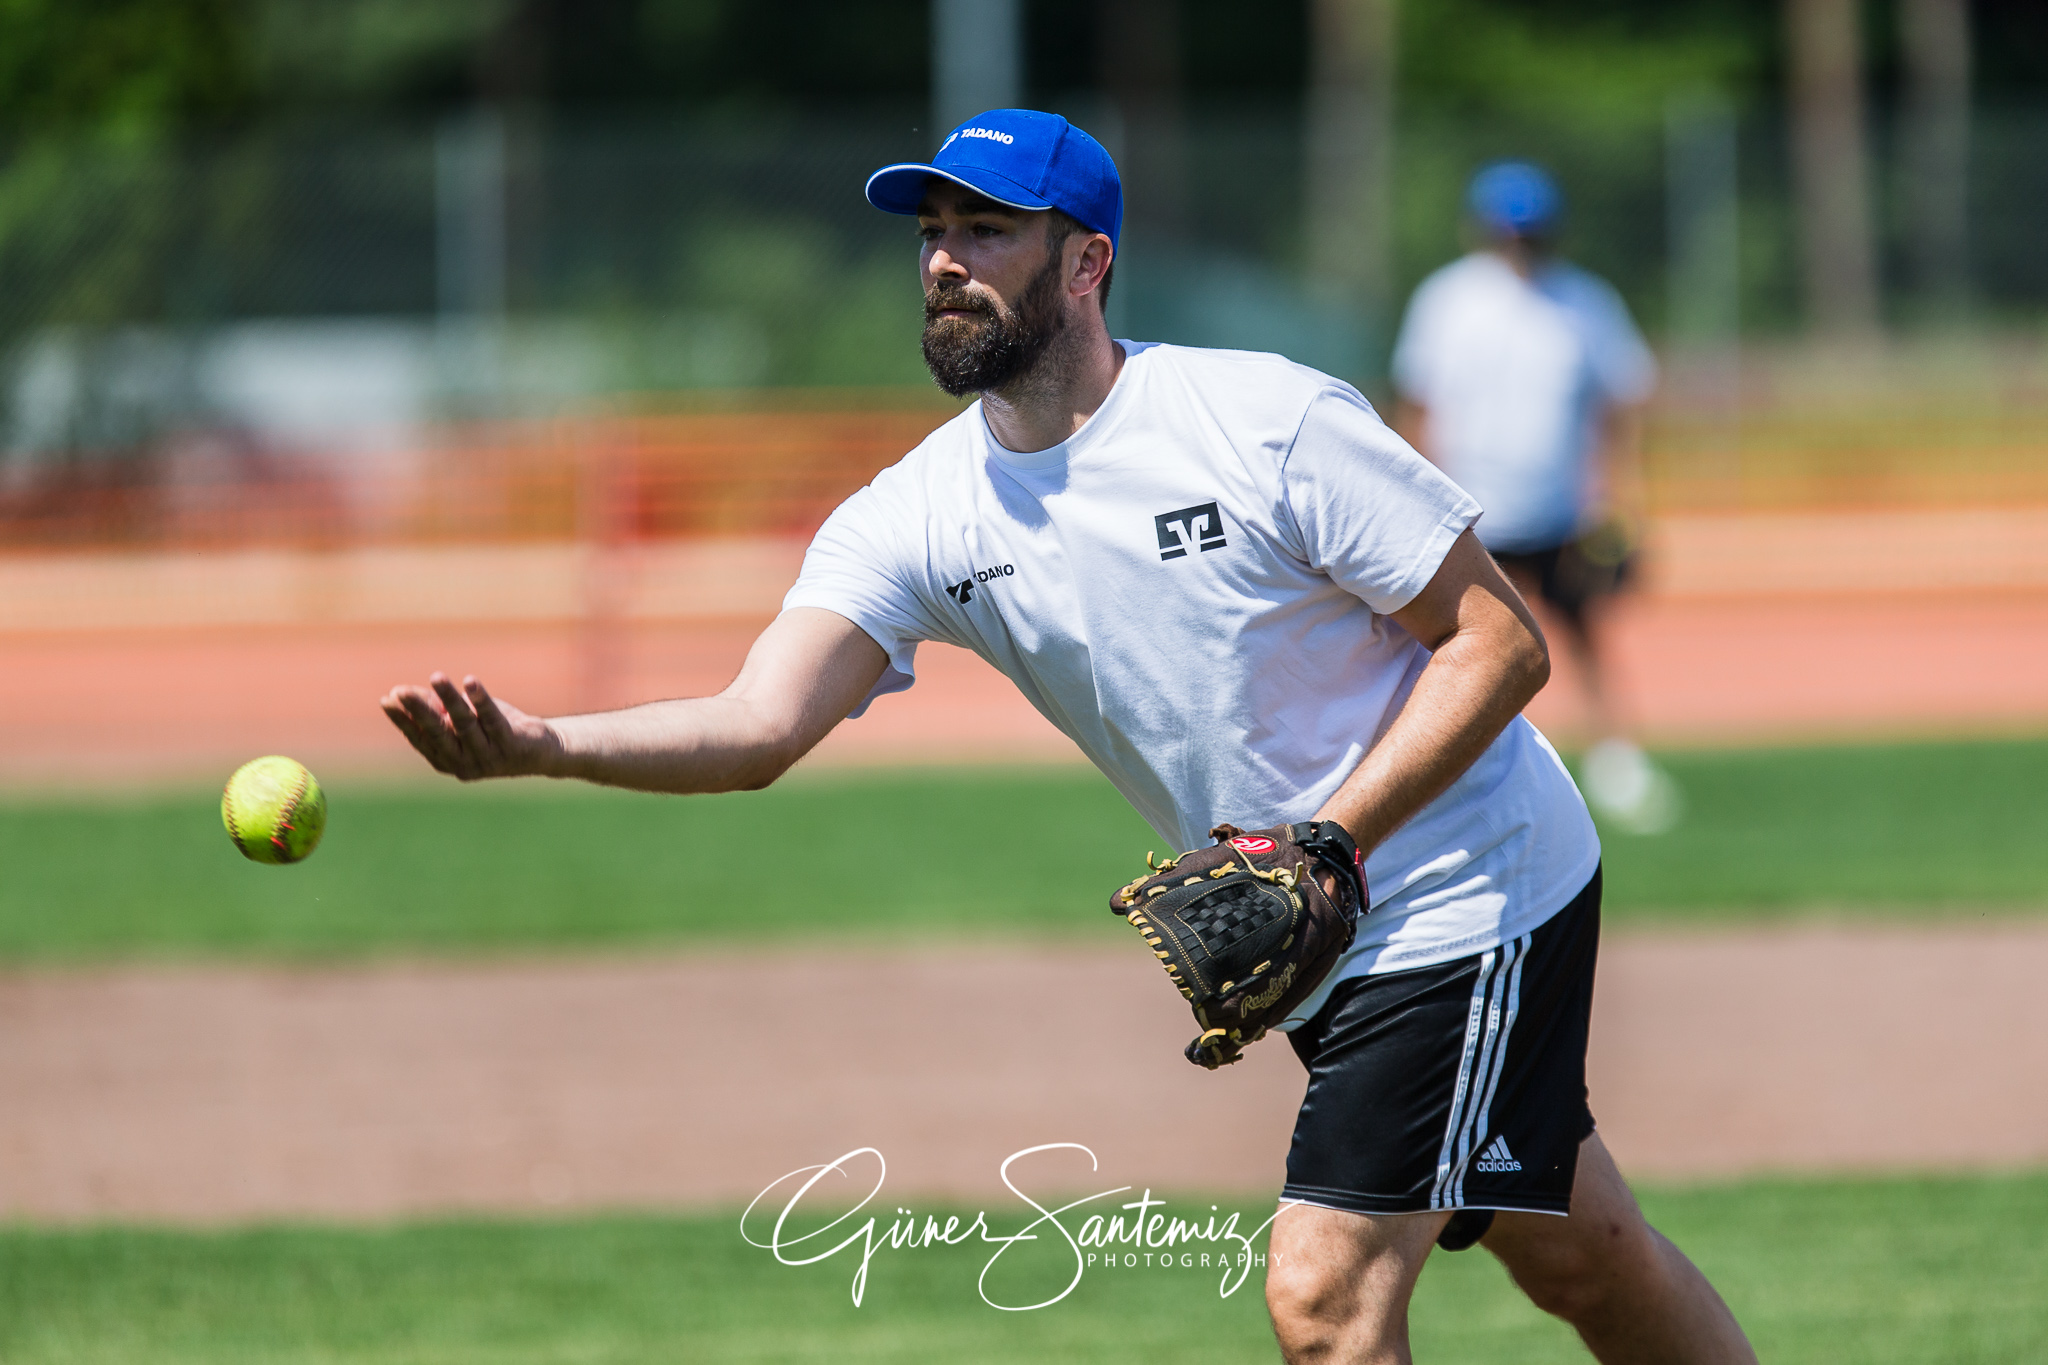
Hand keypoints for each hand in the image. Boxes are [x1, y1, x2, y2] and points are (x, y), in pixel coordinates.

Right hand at [379, 672, 559, 780]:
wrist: (541, 751)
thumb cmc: (494, 731)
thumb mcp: (463, 720)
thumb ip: (438, 709)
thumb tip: (407, 694)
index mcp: (446, 761)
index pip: (419, 738)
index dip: (403, 720)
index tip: (386, 699)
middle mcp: (464, 763)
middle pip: (438, 733)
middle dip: (418, 711)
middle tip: (400, 691)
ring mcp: (488, 756)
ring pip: (464, 723)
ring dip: (448, 699)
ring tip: (436, 677)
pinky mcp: (511, 744)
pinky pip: (493, 718)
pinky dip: (480, 699)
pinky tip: (470, 682)